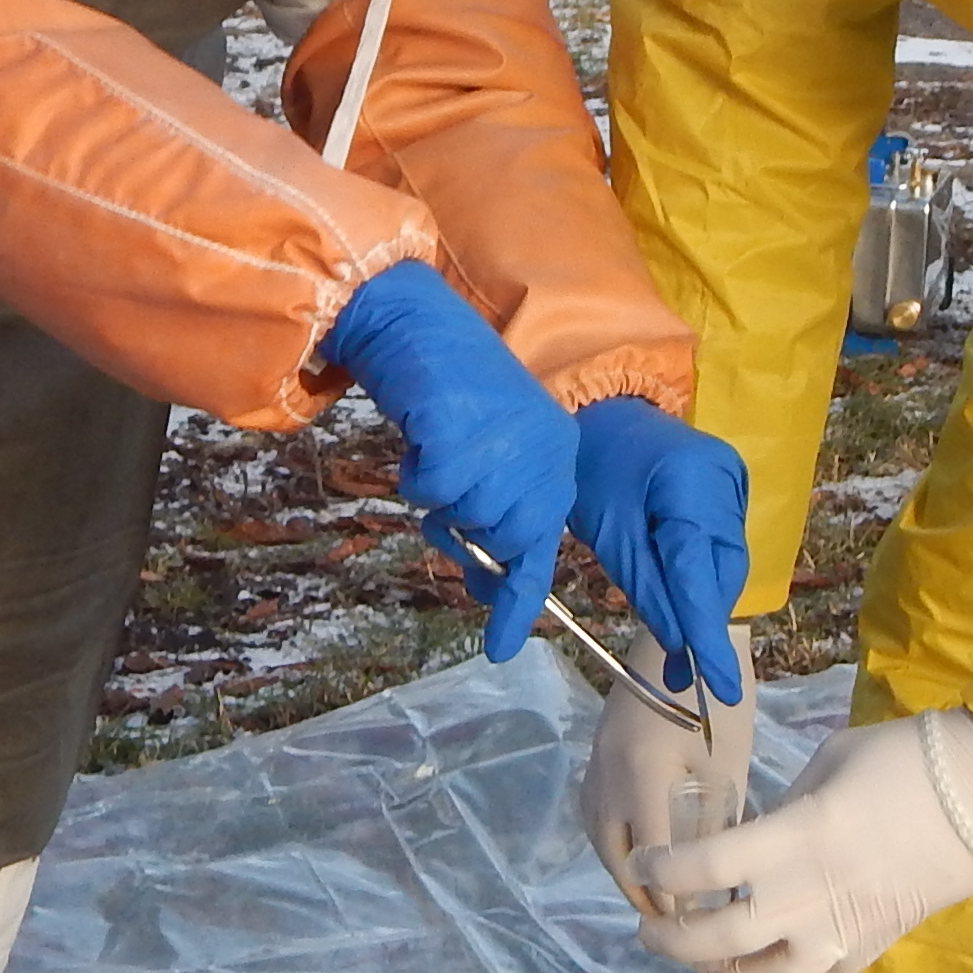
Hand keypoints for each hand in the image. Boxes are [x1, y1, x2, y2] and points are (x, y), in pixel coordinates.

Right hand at [316, 262, 579, 664]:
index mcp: (557, 458)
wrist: (416, 324)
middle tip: (441, 487)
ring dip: (437, 496)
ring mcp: (505, 446)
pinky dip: (415, 472)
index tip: (499, 647)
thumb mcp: (491, 455)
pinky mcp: (461, 436)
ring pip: (460, 519)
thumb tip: (485, 584)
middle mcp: (543, 455)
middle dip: (462, 529)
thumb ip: (496, 512)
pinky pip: (428, 492)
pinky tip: (423, 432)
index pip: (542, 547)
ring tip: (436, 445)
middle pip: (498, 541)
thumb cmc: (452, 391)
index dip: (516, 600)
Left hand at [566, 399, 748, 707]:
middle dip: (701, 625)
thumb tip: (679, 646)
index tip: (718, 690)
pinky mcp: (730, 490)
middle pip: (721, 575)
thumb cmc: (594, 467)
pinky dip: (702, 580)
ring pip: (725, 567)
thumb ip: (647, 589)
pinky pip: (721, 549)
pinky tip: (684, 601)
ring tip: (680, 649)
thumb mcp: (609, 533)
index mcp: (691, 486)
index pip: (701, 577)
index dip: (707, 638)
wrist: (605, 412)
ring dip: (702, 606)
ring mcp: (734, 484)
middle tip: (679, 675)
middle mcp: (726, 483)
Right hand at [580, 627, 756, 917]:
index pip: (648, 856)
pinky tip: (635, 845)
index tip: (691, 921)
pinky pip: (596, 807)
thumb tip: (722, 866)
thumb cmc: (718, 691)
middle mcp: (607, 773)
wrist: (686, 628)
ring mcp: (596, 758)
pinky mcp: (599, 747)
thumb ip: (718, 814)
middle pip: (611, 851)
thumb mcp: (727, 760)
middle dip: (637, 890)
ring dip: (621, 865)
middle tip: (668, 919)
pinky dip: (612, 836)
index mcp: (641, 776)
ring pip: (598, 830)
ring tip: (650, 889)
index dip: (667, 894)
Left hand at [629, 707, 972, 972]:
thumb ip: (786, 807)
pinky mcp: (870, 949)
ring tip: (699, 960)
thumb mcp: (830, 762)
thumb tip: (763, 835)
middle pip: (720, 940)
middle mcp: (812, 897)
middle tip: (649, 929)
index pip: (707, 868)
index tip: (641, 865)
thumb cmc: (907, 760)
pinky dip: (776, 968)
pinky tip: (763, 953)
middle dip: (672, 940)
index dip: (662, 871)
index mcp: (798, 839)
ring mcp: (843, 932)